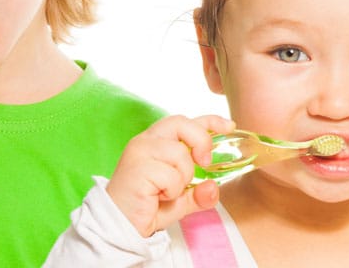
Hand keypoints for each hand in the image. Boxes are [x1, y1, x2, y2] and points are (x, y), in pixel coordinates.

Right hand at [104, 114, 235, 237]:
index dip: (209, 121)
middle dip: (201, 141)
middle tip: (204, 163)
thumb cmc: (146, 208)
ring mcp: (139, 152)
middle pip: (182, 124)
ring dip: (183, 177)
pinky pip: (171, 175)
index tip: (229, 126)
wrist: (119, 227)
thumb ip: (199, 193)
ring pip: (180, 153)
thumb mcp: (180, 200)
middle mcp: (145, 141)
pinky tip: (158, 197)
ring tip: (169, 191)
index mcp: (155, 142)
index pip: (184, 122)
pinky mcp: (137, 168)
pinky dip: (172, 190)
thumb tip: (213, 188)